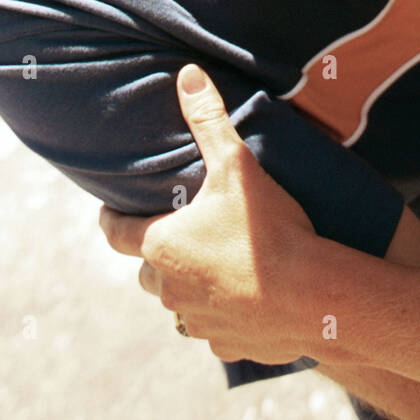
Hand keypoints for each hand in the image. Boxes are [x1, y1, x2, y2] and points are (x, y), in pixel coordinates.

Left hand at [99, 65, 318, 364]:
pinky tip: (243, 302)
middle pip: (147, 272)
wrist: (312, 295)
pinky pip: (212, 332)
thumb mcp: (236, 164)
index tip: (107, 213)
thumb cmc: (268, 227)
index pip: (116, 233)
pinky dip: (221, 318)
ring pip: (178, 306)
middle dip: (156, 256)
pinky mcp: (226, 345)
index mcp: (161, 245)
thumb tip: (187, 74)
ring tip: (210, 269)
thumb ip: (208, 119)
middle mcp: (170, 289)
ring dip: (187, 289)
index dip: (111, 220)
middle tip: (176, 237)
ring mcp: (197, 322)